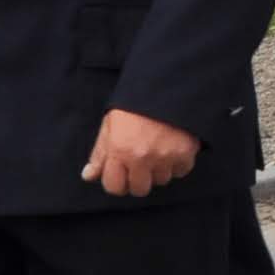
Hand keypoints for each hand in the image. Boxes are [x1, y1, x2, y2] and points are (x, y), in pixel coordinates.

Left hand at [81, 108, 202, 198]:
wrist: (167, 85)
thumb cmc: (135, 104)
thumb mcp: (110, 124)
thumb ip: (100, 153)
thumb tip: (89, 176)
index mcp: (119, 150)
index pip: (114, 187)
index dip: (117, 182)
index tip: (121, 174)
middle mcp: (141, 157)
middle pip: (139, 189)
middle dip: (138, 179)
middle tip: (140, 164)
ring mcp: (165, 157)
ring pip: (161, 180)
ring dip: (159, 170)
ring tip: (158, 150)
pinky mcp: (185, 153)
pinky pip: (180, 171)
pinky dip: (177, 163)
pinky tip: (172, 148)